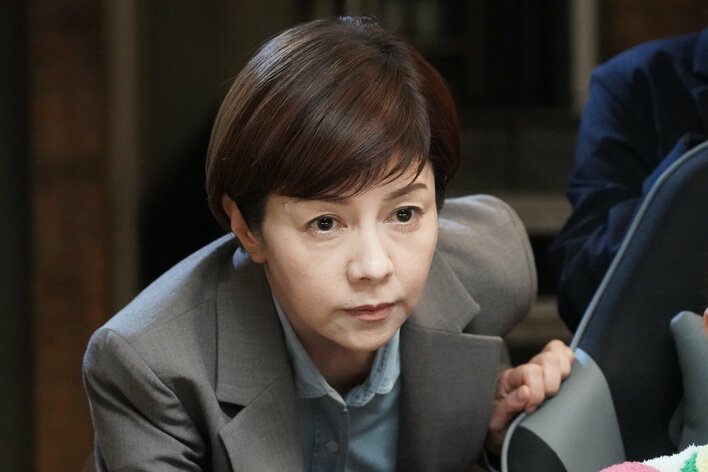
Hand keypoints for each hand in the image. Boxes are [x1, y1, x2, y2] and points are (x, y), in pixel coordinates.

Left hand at [485, 340, 573, 454]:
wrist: (498, 428)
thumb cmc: (499, 425)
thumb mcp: (497, 421)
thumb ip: (508, 406)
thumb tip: (525, 392)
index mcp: (509, 379)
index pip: (531, 372)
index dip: (536, 392)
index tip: (531, 409)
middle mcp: (525, 370)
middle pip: (548, 359)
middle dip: (552, 382)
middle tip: (547, 399)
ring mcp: (539, 369)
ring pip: (557, 353)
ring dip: (562, 371)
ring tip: (556, 389)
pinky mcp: (551, 372)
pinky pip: (564, 355)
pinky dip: (568, 362)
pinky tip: (565, 377)